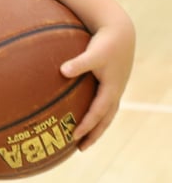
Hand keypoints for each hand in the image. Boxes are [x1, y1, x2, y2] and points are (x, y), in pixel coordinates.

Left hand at [59, 19, 135, 149]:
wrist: (120, 33)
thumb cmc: (105, 43)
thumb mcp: (93, 53)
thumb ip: (79, 63)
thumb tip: (62, 71)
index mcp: (111, 88)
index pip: (98, 112)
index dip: (87, 125)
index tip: (74, 136)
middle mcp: (114, 92)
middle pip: (105, 119)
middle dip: (94, 134)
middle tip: (80, 148)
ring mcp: (114, 89)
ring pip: (106, 114)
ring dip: (96, 127)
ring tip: (82, 139)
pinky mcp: (110, 85)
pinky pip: (103, 105)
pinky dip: (96, 115)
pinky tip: (83, 117)